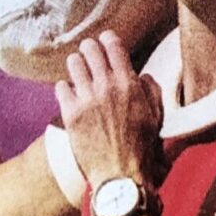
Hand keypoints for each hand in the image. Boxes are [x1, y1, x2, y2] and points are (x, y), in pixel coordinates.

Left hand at [56, 30, 164, 186]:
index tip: (104, 41)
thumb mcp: (156, 116)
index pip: (113, 46)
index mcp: (129, 84)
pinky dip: (65, 88)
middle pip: (90, 49)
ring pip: (73, 64)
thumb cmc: (141, 148)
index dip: (107, 39)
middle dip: (89, 49)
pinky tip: (70, 94)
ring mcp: (86, 99)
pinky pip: (60, 87)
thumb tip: (141, 75)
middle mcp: (106, 87)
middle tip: (89, 54)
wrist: (120, 175)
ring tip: (78, 72)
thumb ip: (150, 90)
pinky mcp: (70, 113)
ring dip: (76, 65)